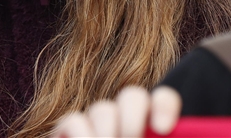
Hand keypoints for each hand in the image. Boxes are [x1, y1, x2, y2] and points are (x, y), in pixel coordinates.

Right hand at [53, 86, 181, 136]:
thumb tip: (159, 135)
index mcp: (153, 130)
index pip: (162, 100)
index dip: (163, 106)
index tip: (162, 129)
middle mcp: (126, 122)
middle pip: (132, 96)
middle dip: (132, 114)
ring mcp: (97, 126)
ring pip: (103, 108)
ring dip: (107, 131)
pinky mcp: (68, 132)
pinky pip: (74, 121)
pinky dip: (82, 134)